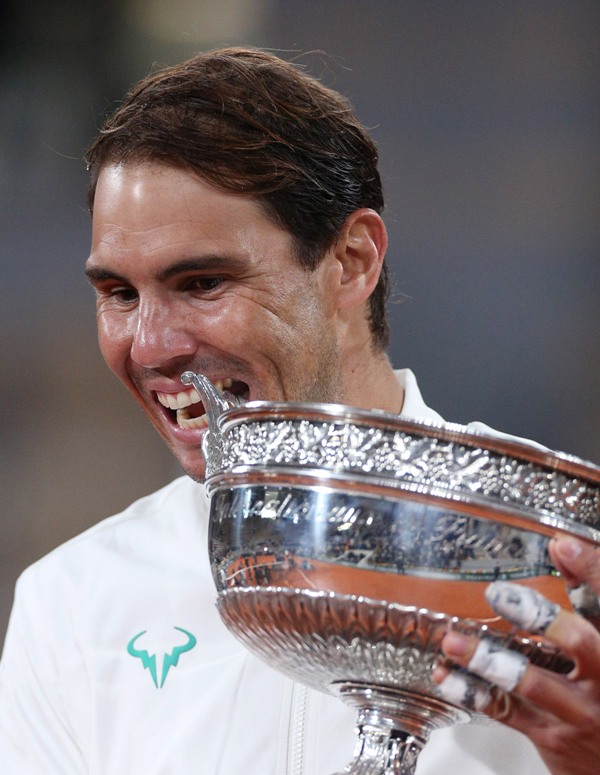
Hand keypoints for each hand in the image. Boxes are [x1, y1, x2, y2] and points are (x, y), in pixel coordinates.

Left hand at [433, 536, 599, 774]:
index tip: (561, 544)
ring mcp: (580, 712)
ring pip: (532, 682)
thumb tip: (560, 545)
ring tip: (452, 640)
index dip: (590, 572)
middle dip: (537, 616)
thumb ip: (587, 598)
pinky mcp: (553, 737)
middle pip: (578, 641)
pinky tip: (447, 674)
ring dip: (487, 658)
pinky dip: (472, 691)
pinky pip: (507, 711)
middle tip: (499, 595)